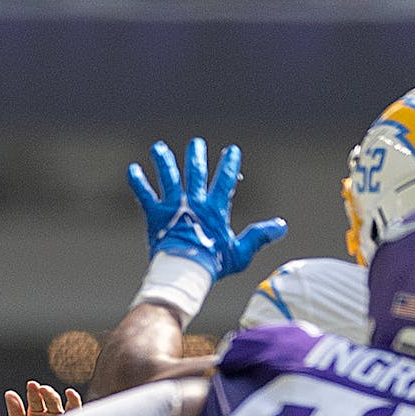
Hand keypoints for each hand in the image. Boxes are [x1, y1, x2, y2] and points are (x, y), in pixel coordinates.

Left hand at [6, 380, 81, 415]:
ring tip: (47, 391)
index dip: (34, 393)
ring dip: (54, 397)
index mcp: (36, 415)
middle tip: (39, 388)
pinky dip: (74, 402)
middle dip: (44, 394)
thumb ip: (15, 413)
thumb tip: (9, 393)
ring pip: (60, 406)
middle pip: (49, 401)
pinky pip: (75, 414)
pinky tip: (70, 394)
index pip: (35, 401)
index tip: (32, 386)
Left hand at [127, 138, 286, 281]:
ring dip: (164, 161)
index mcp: (214, 208)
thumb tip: (282, 226)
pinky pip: (145, 194)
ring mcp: (174, 206)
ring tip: (158, 148)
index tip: (232, 150)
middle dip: (196, 156)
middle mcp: (194, 202)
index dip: (229, 164)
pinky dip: (138, 181)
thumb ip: (259, 236)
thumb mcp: (240, 252)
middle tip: (196, 144)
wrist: (185, 271)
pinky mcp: (156, 214)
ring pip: (169, 177)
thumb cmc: (213, 264)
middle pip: (196, 172)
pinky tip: (132, 169)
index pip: (225, 179)